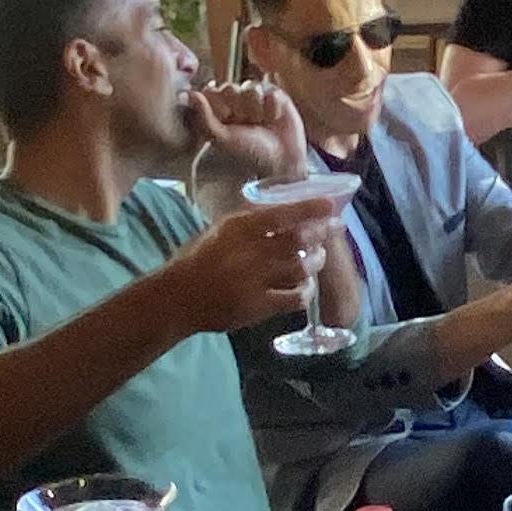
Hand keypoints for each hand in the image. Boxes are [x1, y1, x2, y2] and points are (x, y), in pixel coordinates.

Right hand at [164, 199, 329, 335]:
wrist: (177, 298)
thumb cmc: (197, 260)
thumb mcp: (219, 231)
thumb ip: (249, 221)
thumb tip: (281, 209)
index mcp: (238, 229)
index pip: (281, 214)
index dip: (308, 209)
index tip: (329, 204)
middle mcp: (249, 253)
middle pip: (297, 239)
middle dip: (321, 232)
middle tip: (334, 228)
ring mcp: (254, 281)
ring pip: (300, 268)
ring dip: (316, 262)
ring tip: (319, 257)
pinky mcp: (257, 307)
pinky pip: (293, 298)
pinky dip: (305, 291)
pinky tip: (306, 287)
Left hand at [185, 80, 309, 191]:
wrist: (282, 161)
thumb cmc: (249, 154)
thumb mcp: (223, 138)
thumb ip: (204, 117)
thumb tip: (191, 94)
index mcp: (218, 111)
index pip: (210, 91)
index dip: (218, 104)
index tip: (226, 121)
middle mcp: (235, 101)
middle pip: (229, 87)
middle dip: (238, 108)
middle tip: (246, 125)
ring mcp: (254, 97)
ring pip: (250, 88)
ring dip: (256, 109)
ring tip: (261, 124)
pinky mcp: (274, 95)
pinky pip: (268, 91)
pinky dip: (272, 108)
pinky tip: (274, 119)